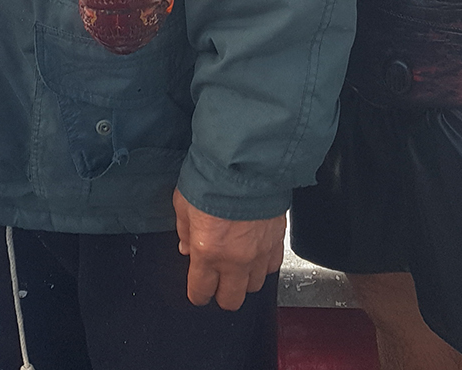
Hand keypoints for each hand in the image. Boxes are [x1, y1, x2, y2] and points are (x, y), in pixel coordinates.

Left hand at [173, 188, 285, 309]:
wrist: (247, 161)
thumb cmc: (214, 177)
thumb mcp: (183, 202)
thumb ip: (185, 231)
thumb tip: (186, 247)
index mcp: (207, 251)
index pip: (201, 292)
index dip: (198, 293)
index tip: (198, 290)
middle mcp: (234, 259)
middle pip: (230, 300)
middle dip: (222, 295)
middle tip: (218, 283)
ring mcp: (259, 252)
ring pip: (254, 286)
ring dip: (244, 280)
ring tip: (238, 266)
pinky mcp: (277, 241)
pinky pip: (272, 267)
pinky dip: (263, 265)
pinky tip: (256, 254)